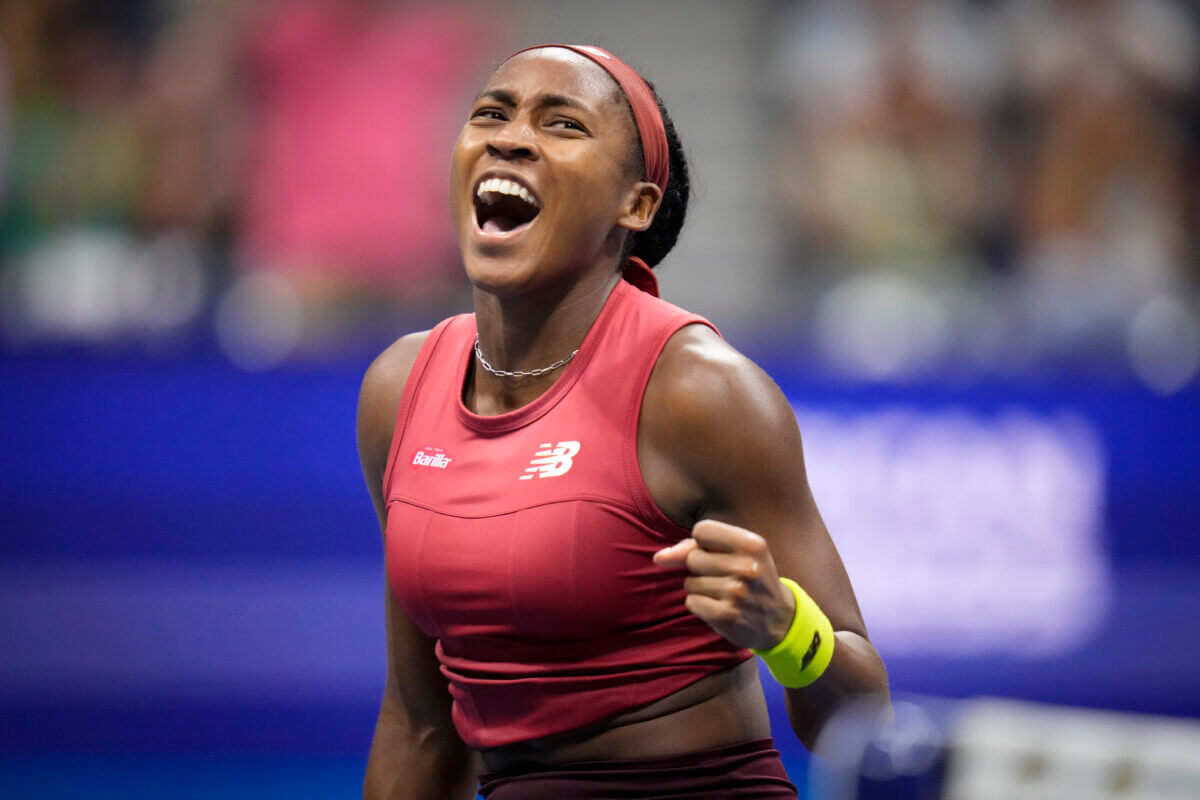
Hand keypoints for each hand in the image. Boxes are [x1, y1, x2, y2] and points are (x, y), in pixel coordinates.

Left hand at [653, 519, 796, 650]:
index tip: (718, 553)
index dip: (702, 543)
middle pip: (693, 558)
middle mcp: (747, 566)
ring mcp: (736, 592)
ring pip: (689, 582)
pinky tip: (721, 608)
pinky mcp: (726, 615)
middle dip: (701, 568)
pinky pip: (691, 602)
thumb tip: (658, 557)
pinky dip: (701, 606)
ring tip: (726, 594)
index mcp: (752, 544)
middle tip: (726, 578)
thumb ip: (693, 547)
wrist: (780, 620)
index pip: (701, 530)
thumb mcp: (736, 553)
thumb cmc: (751, 578)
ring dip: (701, 589)